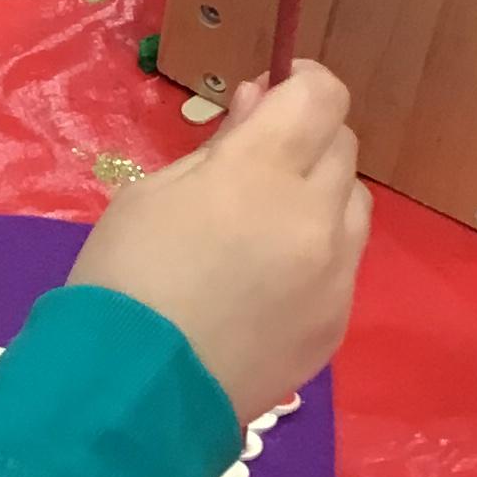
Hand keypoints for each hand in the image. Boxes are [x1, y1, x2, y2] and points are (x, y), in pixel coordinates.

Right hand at [67, 64, 368, 427]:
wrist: (129, 394)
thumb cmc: (122, 280)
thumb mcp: (151, 193)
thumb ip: (218, 147)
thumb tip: (257, 106)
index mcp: (262, 173)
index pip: (322, 97)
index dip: (301, 83)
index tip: (272, 95)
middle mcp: (315, 218)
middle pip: (342, 146)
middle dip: (305, 140)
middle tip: (255, 164)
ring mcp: (334, 276)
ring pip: (354, 204)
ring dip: (320, 195)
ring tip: (266, 224)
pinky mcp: (335, 324)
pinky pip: (343, 265)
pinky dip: (317, 254)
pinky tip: (267, 281)